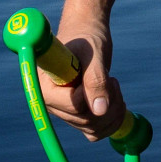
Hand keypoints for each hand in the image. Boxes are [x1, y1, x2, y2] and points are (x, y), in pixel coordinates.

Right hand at [38, 14, 127, 141]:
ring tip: (113, 85)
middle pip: (84, 121)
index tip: (104, 76)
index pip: (73, 107)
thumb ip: (95, 79)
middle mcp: (51, 103)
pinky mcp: (76, 114)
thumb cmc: (87, 36)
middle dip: (108, 102)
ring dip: (112, 111)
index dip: (94, 95)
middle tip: (113, 80)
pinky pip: (94, 131)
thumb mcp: (93, 53)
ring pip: (93, 129)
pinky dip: (111, 119)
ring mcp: (64, 111)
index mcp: (46, 87)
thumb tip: (100, 110)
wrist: (86, 30)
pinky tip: (115, 98)